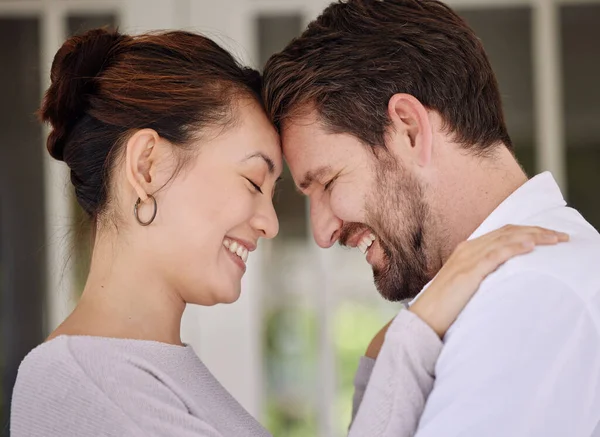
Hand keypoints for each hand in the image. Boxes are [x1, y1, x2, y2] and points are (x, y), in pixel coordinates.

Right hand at [410, 225, 568, 337]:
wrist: (424, 318)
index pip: (502, 233)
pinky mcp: (468, 272)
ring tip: (554, 239)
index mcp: (466, 250)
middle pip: (508, 232)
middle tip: (561, 237)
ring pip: (505, 239)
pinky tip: (530, 246)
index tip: (549, 236)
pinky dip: (514, 248)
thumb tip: (502, 276)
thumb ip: (480, 274)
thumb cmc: (443, 306)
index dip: (528, 231)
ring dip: (533, 237)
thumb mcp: (464, 284)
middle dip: (537, 231)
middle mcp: (467, 249)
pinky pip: (495, 254)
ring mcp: (467, 259)